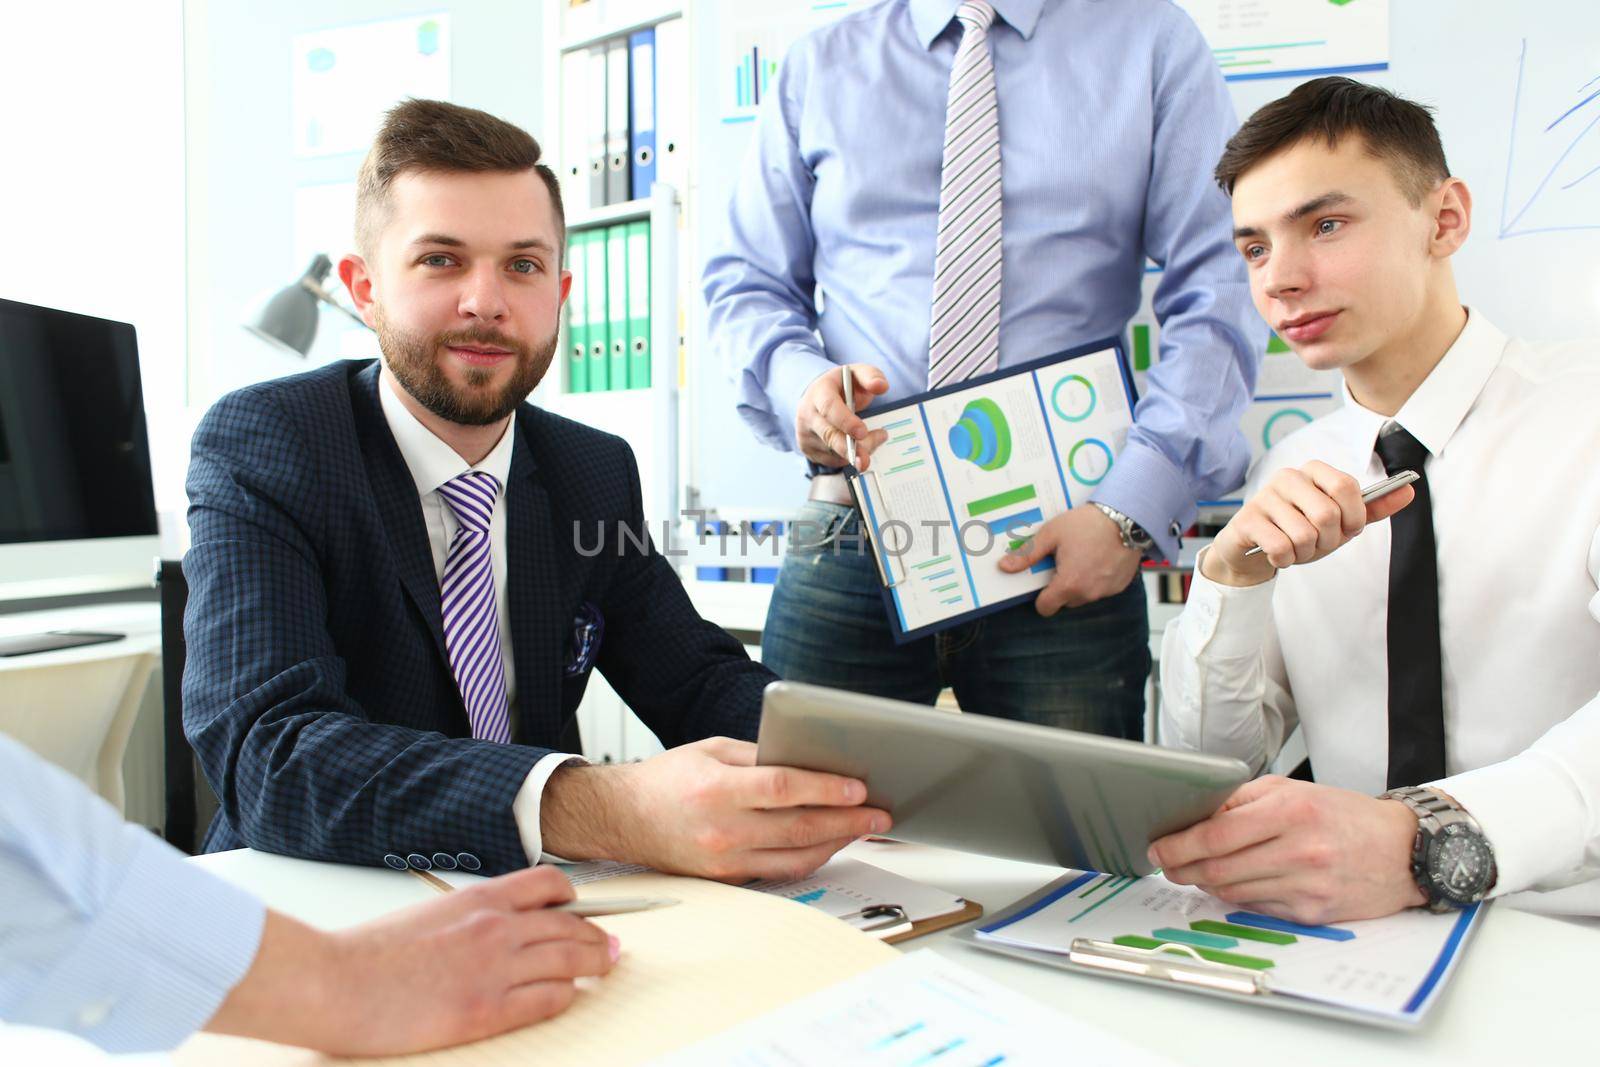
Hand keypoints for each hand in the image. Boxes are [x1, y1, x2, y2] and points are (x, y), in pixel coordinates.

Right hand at [208, 866, 615, 1054]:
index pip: (548, 885)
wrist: (335, 982)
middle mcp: (496, 927)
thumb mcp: (428, 915)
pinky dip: (568, 996)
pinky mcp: (487, 1010)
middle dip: (598, 935)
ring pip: (571, 959)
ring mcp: (495, 969)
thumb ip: (467, 918)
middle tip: (612, 945)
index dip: (574, 899)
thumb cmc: (368, 954)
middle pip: (570, 924)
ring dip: (597, 963)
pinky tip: (571, 997)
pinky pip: (550, 999)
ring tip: (608, 966)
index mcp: (478, 899)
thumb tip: (492, 929)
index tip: (583, 910)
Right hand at [542, 737, 889, 881]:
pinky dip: (810, 857)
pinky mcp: (728, 879)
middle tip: (879, 814)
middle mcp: (723, 829)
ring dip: (837, 843)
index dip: (827, 789)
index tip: (858, 787)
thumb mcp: (711, 749)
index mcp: (719, 789)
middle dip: (848, 821)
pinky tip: (829, 843)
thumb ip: (758, 755)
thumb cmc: (666, 780)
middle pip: (800, 828)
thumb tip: (806, 760)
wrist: (622, 819)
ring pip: (797, 857)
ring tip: (863, 829)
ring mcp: (726, 860)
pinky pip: (780, 871)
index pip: (785, 789)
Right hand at [795, 364, 889, 470]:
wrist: (817, 395)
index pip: (829, 408)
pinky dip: (848, 457)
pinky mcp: (807, 448)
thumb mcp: (856, 374)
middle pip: (829, 435)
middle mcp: (808, 413)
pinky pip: (831, 460)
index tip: (862, 432)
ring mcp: (805, 433)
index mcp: (819, 392)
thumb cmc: (841, 386)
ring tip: (874, 439)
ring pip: (832, 451)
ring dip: (856, 452)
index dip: (846, 422)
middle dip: (849, 449)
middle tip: (866, 460)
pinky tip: (858, 446)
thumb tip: (881, 386)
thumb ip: (871, 376)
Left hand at [997, 506, 1141, 614]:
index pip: (1045, 608)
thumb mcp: (1051, 535)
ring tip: (1082, 556)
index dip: (1040, 597)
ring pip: (1083, 595)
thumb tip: (1005, 567)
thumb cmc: (1088, 524)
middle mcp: (1088, 593)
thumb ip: (1027, 555)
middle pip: (1064, 601)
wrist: (1127, 517)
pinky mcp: (1120, 586)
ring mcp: (1106, 591)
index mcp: (1068, 584)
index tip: (1043, 580)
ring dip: (1079, 583)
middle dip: (1061, 586)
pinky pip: (1101, 589)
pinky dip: (1097, 579)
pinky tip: (1098, 558)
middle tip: (1063, 561)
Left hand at [1148, 776, 1425, 924]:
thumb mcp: (1292, 790)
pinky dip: (1236, 897)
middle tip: (1165, 865)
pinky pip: (1257, 908)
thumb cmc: (1343, 815)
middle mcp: (1299, 850)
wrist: (1403, 850)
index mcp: (1290, 811)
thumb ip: (1241, 801)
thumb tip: (1193, 817)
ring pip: (1232, 891)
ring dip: (1205, 883)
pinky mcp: (1313, 913)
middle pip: (1218, 868)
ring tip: (1195, 871)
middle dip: (1182, 868)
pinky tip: (1231, 884)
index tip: (1157, 847)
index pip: (1216, 834)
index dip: (1178, 845)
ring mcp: (1307, 886)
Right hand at [1203, 461, 1414, 587]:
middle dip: (1328, 541)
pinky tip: (1277, 554)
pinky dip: (1285, 559)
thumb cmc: (1298, 531)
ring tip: (1295, 549)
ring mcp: (1265, 497)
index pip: (1346, 486)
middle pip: (1327, 514)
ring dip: (1305, 553)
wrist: (1253, 551)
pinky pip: (1280, 546)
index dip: (1354, 516)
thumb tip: (1409, 490)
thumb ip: (1371, 508)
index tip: (1348, 529)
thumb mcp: (1338, 523)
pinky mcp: (1247, 520)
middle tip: (1317, 544)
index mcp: (1313, 471)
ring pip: (1304, 535)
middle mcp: (1288, 477)